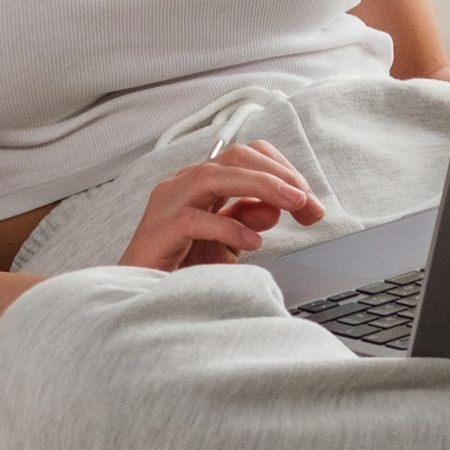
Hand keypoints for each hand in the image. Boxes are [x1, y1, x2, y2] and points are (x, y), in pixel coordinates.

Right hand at [116, 143, 323, 270]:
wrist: (138, 294)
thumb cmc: (178, 266)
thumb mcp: (225, 240)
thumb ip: (248, 218)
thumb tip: (278, 204)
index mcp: (202, 182)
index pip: (247, 156)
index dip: (283, 171)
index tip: (310, 202)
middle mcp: (183, 184)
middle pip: (235, 157)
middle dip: (279, 176)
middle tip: (308, 203)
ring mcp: (168, 203)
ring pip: (215, 176)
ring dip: (261, 186)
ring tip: (292, 205)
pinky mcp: (160, 229)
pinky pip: (195, 218)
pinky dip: (228, 226)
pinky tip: (253, 242)